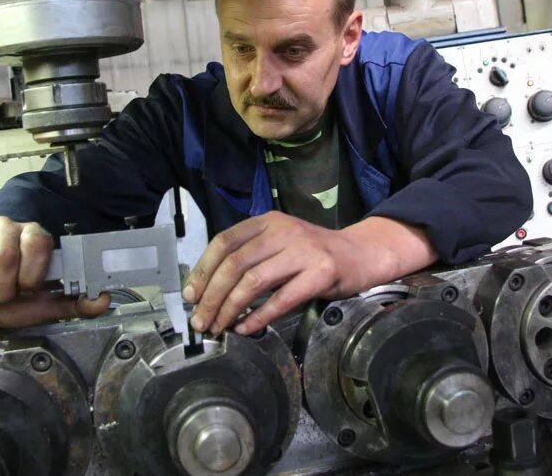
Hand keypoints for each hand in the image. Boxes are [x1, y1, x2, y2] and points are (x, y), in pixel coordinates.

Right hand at [0, 216, 109, 327]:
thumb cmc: (11, 297)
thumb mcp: (44, 303)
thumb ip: (74, 301)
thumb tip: (102, 300)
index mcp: (33, 237)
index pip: (37, 242)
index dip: (31, 273)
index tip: (28, 289)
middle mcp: (6, 228)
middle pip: (5, 254)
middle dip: (3, 288)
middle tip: (3, 296)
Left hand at [181, 211, 436, 335]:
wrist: (361, 254)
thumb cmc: (314, 254)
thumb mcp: (280, 244)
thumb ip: (251, 256)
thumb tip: (209, 290)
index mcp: (267, 222)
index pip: (224, 241)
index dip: (203, 270)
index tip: (190, 296)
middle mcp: (283, 231)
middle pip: (234, 263)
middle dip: (212, 296)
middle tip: (200, 321)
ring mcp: (303, 251)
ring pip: (253, 281)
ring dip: (230, 309)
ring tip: (219, 328)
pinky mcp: (321, 273)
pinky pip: (282, 299)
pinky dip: (259, 317)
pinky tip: (247, 329)